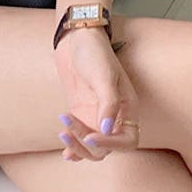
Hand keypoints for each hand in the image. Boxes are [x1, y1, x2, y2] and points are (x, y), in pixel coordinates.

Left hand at [53, 26, 139, 161]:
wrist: (76, 37)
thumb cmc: (94, 52)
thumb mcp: (103, 76)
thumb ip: (108, 103)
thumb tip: (107, 130)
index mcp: (127, 107)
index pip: (128, 140)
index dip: (111, 144)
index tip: (91, 137)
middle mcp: (114, 116)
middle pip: (108, 148)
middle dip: (88, 145)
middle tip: (69, 129)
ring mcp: (96, 115)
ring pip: (93, 147)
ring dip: (78, 146)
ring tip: (63, 133)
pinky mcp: (81, 113)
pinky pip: (81, 138)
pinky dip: (74, 148)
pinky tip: (66, 153)